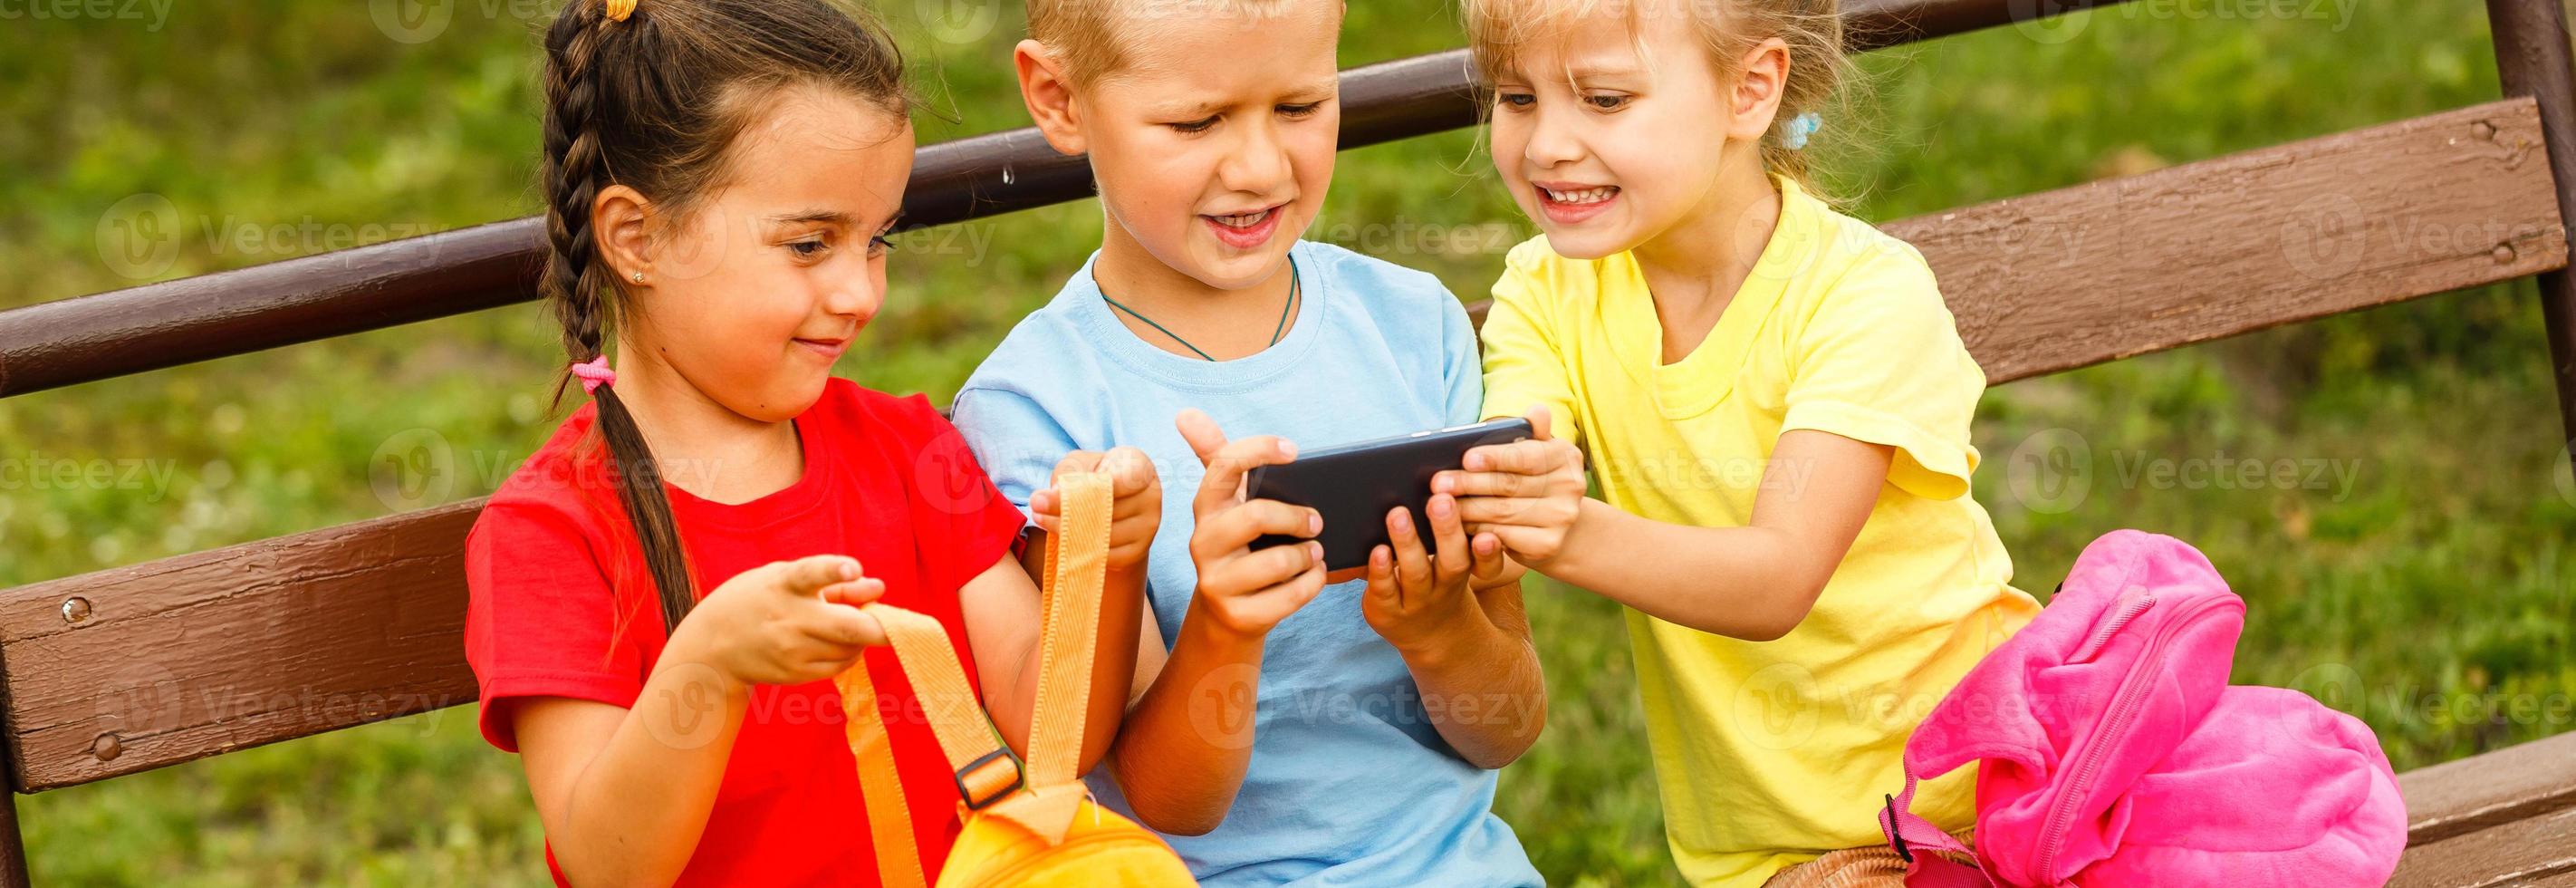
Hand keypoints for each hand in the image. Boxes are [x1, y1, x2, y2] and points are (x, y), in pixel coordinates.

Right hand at [667, 554, 888, 686]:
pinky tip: (836, 642)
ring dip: (863, 637)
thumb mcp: (787, 580)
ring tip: (852, 624)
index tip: (854, 569)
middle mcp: (789, 620)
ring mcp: (791, 651)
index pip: (810, 574)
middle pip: (846, 627)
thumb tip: (879, 587)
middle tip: (897, 624)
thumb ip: (835, 584)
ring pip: (850, 648)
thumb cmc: (758, 601)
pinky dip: (849, 653)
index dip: (835, 570)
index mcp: (784, 585)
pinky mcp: (795, 674)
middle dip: (880, 627)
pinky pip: (839, 665)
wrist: (713, 647)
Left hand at [1029, 446, 1160, 571]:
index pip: (1116, 482)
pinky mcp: (1140, 550)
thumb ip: (1066, 475)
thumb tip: (1044, 500)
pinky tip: (1063, 538)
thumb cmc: (1096, 476)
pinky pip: (1106, 555)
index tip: (1040, 498)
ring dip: (1066, 531)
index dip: (1079, 491)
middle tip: (1035, 509)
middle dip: (1064, 512)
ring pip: (1103, 535)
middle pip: (1105, 510)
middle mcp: (1152, 496)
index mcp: (1140, 467)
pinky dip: (1081, 549)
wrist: (1118, 502)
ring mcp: (1149, 526)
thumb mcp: (1080, 464)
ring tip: (1042, 520)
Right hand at [1177, 409, 1326, 638]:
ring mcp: (1217, 582)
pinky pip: (1291, 596)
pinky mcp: (1238, 615)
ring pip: (1279, 560)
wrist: (1227, 615)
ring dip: (1309, 555)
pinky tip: (1314, 576)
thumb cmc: (1237, 547)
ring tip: (1316, 553)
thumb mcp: (1227, 505)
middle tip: (1317, 522)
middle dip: (1297, 517)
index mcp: (1206, 508)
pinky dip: (1313, 583)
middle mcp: (1203, 542)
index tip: (1294, 450)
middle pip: (1257, 516)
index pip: (1224, 465)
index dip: (1259, 450)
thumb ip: (1214, 456)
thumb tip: (1185, 413)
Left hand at [1361, 494, 1515, 653]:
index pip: (1487, 560)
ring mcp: (1417, 601)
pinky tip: (1378, 550)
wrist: (1430, 634)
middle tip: (1440, 499)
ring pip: (1415, 573)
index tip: (1487, 532)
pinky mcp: (1389, 611)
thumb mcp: (1451, 560)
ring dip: (1407, 543)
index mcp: (1467, 567)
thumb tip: (1430, 480)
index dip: (1490, 550)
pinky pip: (1385, 590)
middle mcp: (1446, 585)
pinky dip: (1381, 570)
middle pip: (1452, 560)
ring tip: (1398, 514)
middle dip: (1447, 529)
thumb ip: (1448, 528)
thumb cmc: (1437, 580)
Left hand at [1436, 408, 1585, 568]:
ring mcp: (1562, 517)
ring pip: (1503, 512)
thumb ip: (1530, 432)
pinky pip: (1505, 537)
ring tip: (1438, 504)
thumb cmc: (1532, 477)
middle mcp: (1570, 486)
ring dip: (1466, 509)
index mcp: (1566, 456)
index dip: (1495, 457)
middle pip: (1510, 485)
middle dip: (1469, 483)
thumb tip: (1536, 410)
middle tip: (1438, 483)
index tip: (1466, 459)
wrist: (1554, 522)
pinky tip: (1458, 525)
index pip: (1527, 456)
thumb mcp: (1532, 451)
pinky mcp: (1549, 544)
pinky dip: (1478, 531)